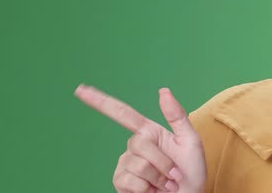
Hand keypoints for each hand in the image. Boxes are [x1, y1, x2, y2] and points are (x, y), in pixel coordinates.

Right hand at [75, 85, 205, 192]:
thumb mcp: (190, 141)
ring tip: (166, 184)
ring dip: (158, 177)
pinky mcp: (121, 183)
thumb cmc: (191, 172)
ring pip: (137, 164)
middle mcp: (134, 147)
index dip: (100, 101)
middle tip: (174, 174)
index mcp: (149, 133)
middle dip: (162, 161)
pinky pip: (129, 180)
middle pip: (139, 143)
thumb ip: (177, 116)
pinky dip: (146, 188)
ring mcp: (126, 165)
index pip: (122, 113)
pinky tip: (152, 191)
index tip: (81, 89)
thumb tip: (163, 90)